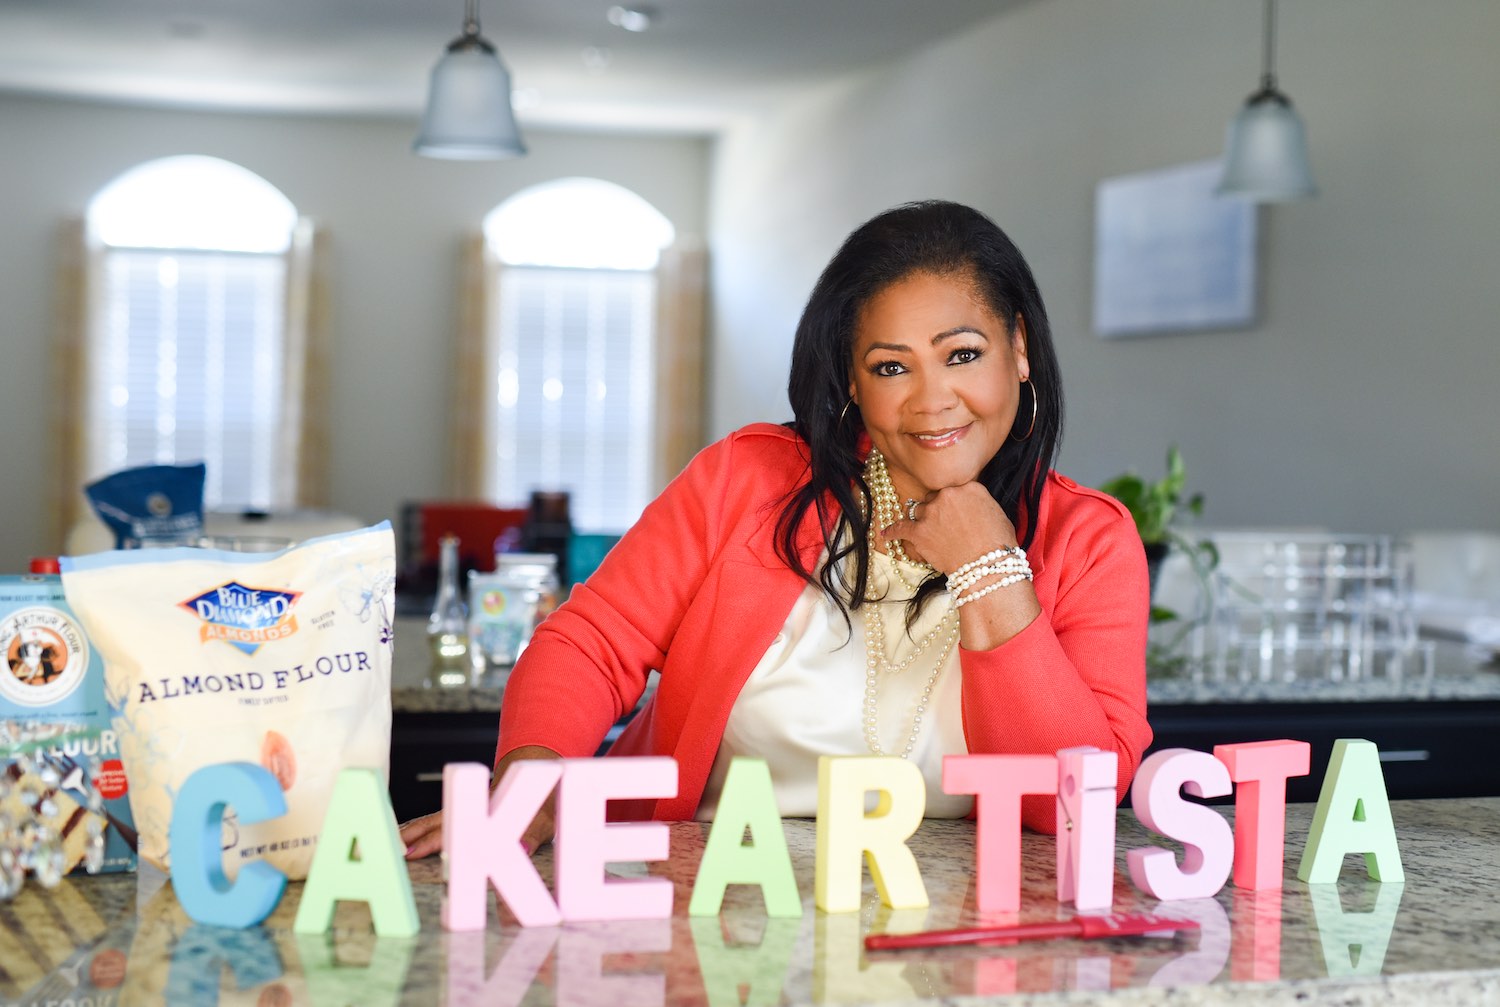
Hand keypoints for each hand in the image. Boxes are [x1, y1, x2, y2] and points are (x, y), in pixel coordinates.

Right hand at [399, 745, 560, 859]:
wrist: (545, 775)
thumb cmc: (547, 800)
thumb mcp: (548, 818)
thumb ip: (535, 834)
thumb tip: (521, 848)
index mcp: (492, 810)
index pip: (458, 829)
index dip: (433, 842)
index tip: (411, 853)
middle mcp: (475, 808)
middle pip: (438, 822)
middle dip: (413, 836)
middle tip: (388, 851)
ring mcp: (471, 808)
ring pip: (436, 819)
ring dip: (413, 830)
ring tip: (392, 842)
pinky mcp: (471, 811)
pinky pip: (441, 819)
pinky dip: (422, 826)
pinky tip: (409, 834)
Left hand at [880, 481, 1017, 574]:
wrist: (988, 567)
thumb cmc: (998, 544)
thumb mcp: (996, 513)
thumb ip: (978, 503)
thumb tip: (971, 506)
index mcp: (969, 487)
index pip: (953, 488)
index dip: (952, 501)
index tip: (953, 509)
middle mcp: (947, 495)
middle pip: (933, 496)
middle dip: (936, 509)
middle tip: (943, 525)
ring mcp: (932, 512)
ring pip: (918, 510)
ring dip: (922, 520)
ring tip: (925, 531)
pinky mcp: (920, 531)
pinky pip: (900, 527)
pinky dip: (893, 531)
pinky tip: (886, 533)